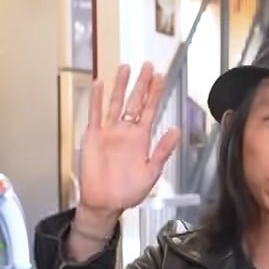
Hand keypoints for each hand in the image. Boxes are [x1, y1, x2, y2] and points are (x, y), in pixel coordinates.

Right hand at [74, 62, 181, 226]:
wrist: (105, 203)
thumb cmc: (128, 191)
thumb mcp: (151, 172)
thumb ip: (163, 151)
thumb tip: (176, 131)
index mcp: (141, 139)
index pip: (150, 110)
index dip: (155, 93)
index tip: (161, 77)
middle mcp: (126, 131)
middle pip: (135, 102)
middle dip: (142, 84)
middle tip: (148, 66)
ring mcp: (109, 132)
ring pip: (115, 103)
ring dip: (120, 86)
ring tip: (125, 67)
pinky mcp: (93, 137)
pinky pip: (95, 114)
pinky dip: (97, 100)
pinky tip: (99, 84)